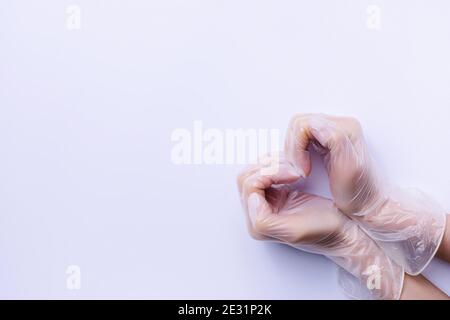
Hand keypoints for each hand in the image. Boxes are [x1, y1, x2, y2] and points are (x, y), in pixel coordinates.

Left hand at [237, 155, 345, 247]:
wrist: (343, 232)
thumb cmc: (324, 231)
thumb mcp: (294, 231)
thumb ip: (263, 220)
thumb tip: (251, 200)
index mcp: (258, 224)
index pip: (249, 186)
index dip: (270, 174)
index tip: (294, 174)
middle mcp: (256, 213)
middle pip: (247, 176)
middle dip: (270, 167)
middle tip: (294, 170)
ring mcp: (265, 202)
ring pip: (255, 171)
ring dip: (274, 165)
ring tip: (294, 169)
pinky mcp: (275, 194)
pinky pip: (266, 172)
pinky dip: (278, 166)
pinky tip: (293, 170)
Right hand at [284, 113, 445, 274]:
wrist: (368, 204)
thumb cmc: (359, 193)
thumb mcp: (348, 169)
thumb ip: (335, 139)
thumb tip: (316, 124)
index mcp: (344, 128)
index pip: (304, 124)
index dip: (297, 148)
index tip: (303, 170)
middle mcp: (338, 126)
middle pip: (299, 124)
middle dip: (293, 149)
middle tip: (300, 170)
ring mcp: (331, 133)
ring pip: (298, 131)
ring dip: (294, 152)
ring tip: (302, 169)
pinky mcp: (325, 141)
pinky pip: (301, 139)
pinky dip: (297, 153)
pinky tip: (304, 166)